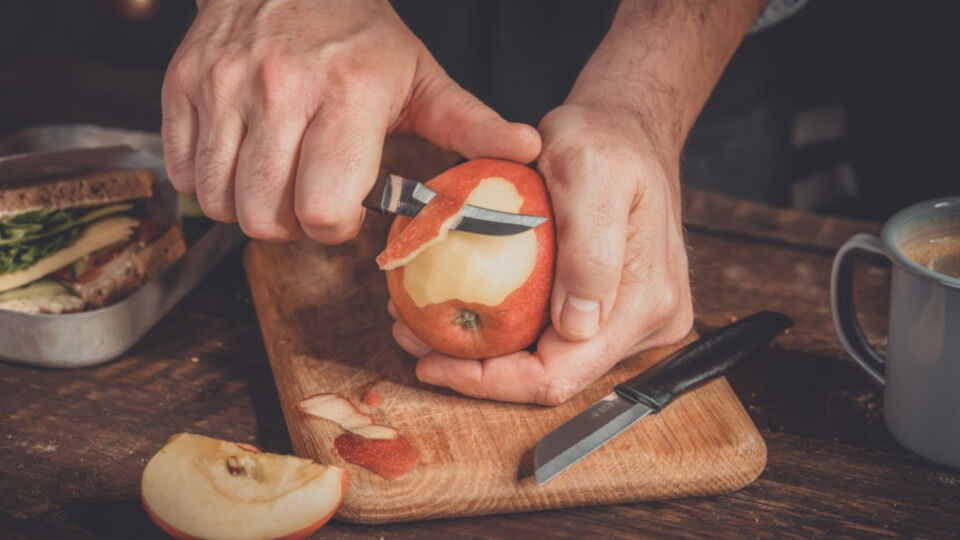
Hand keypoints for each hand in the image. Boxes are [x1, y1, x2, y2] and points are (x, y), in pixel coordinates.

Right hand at [162, 0, 539, 242]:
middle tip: (309, 194)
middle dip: (290, 225)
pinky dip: (208, 180)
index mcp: (348, 95)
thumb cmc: (361, 37)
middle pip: (265, 219)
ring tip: (277, 176)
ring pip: (219, 203)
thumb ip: (470, 125)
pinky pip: (182, 173)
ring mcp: (223, 87)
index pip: (324, 210)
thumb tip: (527, 153)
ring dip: (248, 206)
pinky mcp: (182, 86)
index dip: (335, 226)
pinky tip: (241, 157)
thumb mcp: (422, 78)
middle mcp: (279, 90)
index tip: (344, 207)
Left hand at [391, 103, 693, 404]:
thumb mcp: (591, 172)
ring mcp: (632, 321)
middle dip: (476, 368)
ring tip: (422, 323)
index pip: (558, 375)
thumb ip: (590, 250)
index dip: (490, 382)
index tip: (430, 361)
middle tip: (410, 336)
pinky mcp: (612, 309)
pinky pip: (550, 333)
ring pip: (547, 359)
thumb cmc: (607, 139)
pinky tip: (460, 303)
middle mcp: (647, 324)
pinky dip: (502, 325)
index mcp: (646, 304)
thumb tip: (577, 326)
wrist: (630, 128)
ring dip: (484, 351)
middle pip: (550, 376)